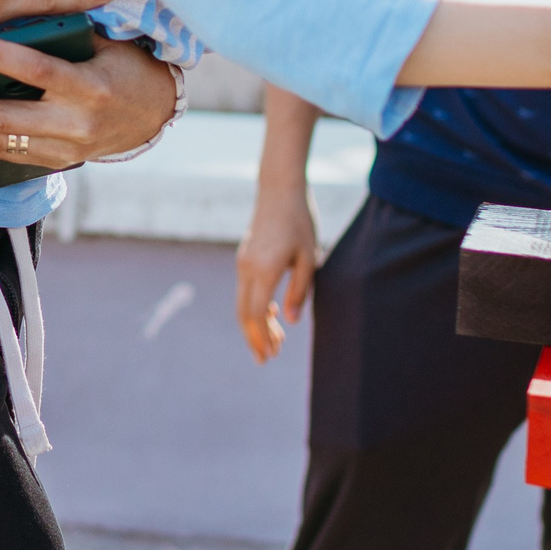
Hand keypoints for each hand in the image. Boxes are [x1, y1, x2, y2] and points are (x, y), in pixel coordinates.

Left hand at [0, 34, 176, 170]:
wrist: (151, 114)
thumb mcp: (101, 43)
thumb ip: (62, 33)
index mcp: (90, 87)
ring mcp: (61, 150)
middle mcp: (74, 124)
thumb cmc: (122, 65)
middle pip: (1, 120)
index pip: (38, 71)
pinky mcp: (51, 164)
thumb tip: (11, 6)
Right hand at [236, 180, 316, 363]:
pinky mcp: (245, 258)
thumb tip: (290, 322)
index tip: (270, 355)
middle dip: (254, 338)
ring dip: (255, 325)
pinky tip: (272, 315)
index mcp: (264, 270)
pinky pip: (245, 290)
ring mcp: (243, 262)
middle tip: (266, 359)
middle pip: (243, 313)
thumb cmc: (300, 221)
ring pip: (242, 303)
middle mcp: (247, 268)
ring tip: (275, 343)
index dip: (261, 337)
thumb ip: (299, 290)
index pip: (255, 313)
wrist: (279, 190)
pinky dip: (255, 308)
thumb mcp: (307, 257)